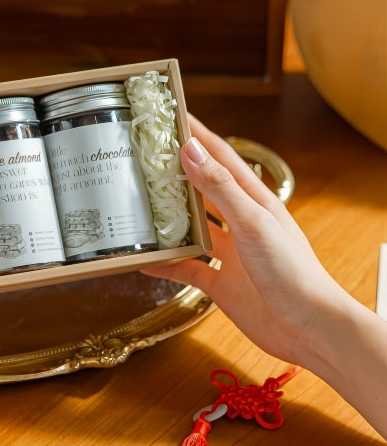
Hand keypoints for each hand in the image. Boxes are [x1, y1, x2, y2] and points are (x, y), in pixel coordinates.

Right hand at [142, 115, 349, 367]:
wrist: (309, 328)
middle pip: (201, 190)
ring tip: (137, 205)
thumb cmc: (293, 272)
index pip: (221, 158)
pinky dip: (165, 263)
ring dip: (167, 219)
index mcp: (253, 201)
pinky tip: (145, 260)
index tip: (172, 117)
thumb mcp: (253, 222)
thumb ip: (220, 188)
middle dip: (175, 173)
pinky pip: (185, 268)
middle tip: (144, 159)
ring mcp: (229, 253)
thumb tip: (192, 151)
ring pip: (190, 229)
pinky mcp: (220, 282)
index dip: (198, 136)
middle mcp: (240, 223)